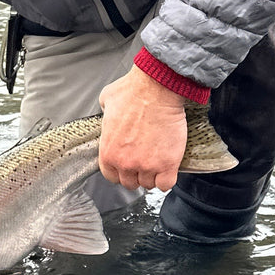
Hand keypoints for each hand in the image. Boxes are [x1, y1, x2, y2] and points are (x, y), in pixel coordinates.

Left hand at [97, 66, 187, 191]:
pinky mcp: (167, 164)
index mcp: (108, 151)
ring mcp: (147, 165)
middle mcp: (125, 163)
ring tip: (157, 160)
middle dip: (136, 173)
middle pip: (130, 183)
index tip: (127, 165)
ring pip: (149, 184)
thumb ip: (105, 115)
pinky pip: (166, 184)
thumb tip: (108, 113)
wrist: (157, 89)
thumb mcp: (107, 101)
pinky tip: (168, 167)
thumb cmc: (134, 91)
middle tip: (144, 160)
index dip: (120, 170)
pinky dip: (167, 179)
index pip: (111, 176)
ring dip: (153, 175)